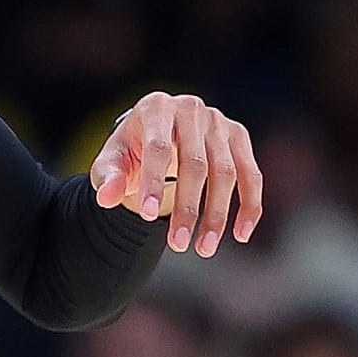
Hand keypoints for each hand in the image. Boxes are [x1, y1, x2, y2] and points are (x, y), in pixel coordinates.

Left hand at [89, 92, 262, 255]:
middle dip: (187, 209)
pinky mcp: (238, 136)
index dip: (154, 183)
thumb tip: (107, 199)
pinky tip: (241, 234)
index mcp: (155, 108)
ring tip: (204, 248)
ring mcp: (218, 122)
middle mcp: (191, 109)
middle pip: (195, 164)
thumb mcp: (111, 162)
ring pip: (226, 173)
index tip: (148, 216)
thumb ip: (108, 179)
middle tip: (177, 245)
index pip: (158, 148)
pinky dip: (249, 206)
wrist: (155, 134)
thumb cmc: (131, 150)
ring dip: (217, 215)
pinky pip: (250, 175)